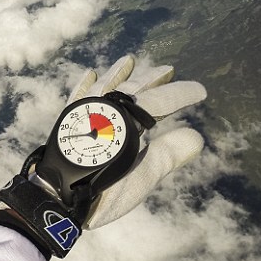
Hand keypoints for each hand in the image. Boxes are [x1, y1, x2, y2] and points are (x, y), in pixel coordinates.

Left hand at [66, 55, 206, 228]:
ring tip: (128, 61)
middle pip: (132, 90)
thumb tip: (197, 137)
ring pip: (104, 87)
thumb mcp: (142, 176)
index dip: (181, 94)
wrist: (59, 200)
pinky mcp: (67, 122)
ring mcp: (84, 115)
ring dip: (119, 74)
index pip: (160, 101)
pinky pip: (77, 97)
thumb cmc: (103, 192)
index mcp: (128, 124)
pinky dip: (85, 84)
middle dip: (152, 79)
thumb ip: (169, 154)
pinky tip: (89, 75)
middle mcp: (106, 113)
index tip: (201, 90)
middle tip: (167, 69)